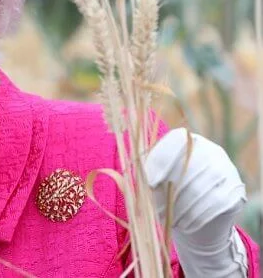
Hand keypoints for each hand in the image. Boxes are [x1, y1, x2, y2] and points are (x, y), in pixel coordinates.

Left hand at [145, 128, 247, 276]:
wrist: (198, 209)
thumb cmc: (169, 189)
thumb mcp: (156, 179)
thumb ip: (146, 174)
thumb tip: (131, 179)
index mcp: (187, 140)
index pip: (175, 143)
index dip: (161, 162)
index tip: (150, 183)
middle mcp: (211, 149)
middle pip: (188, 168)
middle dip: (170, 192)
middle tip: (156, 210)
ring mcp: (226, 168)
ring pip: (201, 188)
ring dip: (182, 208)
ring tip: (168, 220)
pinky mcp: (235, 189)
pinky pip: (215, 203)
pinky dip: (197, 216)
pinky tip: (184, 226)